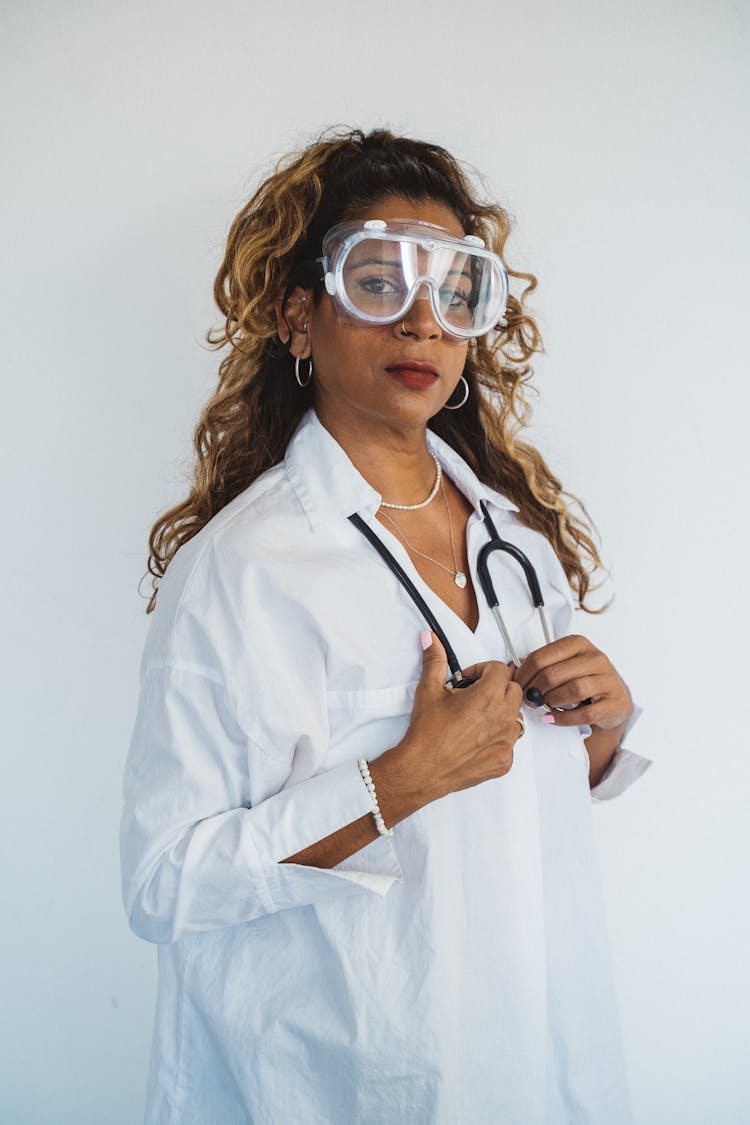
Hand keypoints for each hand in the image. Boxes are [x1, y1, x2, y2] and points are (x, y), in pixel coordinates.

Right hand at [385, 632, 523, 808]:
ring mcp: (506, 741)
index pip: (500, 670)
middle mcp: (503, 718)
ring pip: (514, 717)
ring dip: (500, 712)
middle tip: (474, 695)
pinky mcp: (505, 761)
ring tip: (475, 718)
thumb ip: (434, 661)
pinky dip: (497, 737)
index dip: (482, 670)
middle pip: (513, 690)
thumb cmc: (426, 732)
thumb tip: (430, 640)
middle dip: (496, 688)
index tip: (469, 679)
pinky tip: (475, 739)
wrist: (422, 769)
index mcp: (488, 696)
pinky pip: (509, 742)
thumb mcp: (428, 690)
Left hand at [513, 635, 633, 730]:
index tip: (517, 686)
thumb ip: (538, 665)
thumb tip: (509, 670)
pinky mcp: (615, 702)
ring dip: (552, 702)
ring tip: (544, 707)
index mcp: (578, 644)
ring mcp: (608, 679)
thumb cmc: (583, 680)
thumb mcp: (563, 666)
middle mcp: (595, 658)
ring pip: (572, 690)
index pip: (541, 657)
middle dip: (535, 690)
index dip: (524, 675)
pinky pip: (585, 713)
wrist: (615, 699)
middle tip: (529, 701)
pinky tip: (553, 718)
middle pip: (554, 674)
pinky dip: (564, 718)